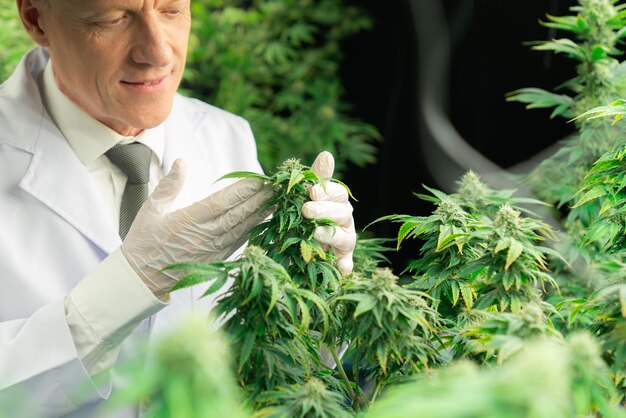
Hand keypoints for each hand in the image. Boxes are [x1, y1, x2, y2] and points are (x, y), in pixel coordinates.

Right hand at [121, 159, 272, 298]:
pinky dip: (253, 231)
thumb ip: (170, 185)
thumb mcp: (152, 209)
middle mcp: (204, 235)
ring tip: (277, 201)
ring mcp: (212, 250)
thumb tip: (182, 161)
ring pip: (242, 229)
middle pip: (238, 214)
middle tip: (278, 186)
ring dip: (261, 214)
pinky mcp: (216, 260)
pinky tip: (264, 221)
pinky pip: (239, 243)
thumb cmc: (144, 240)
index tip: (259, 180)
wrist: (142, 278)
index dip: (242, 191)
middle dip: (259, 199)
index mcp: (188, 220)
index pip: (222, 202)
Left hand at [302, 151, 355, 275]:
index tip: (311, 192)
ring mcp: (345, 240)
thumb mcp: (307, 194)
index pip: (338, 193)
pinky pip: (346, 263)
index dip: (326, 192)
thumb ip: (317, 176)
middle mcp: (345, 220)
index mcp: (338, 201)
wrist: (297, 239)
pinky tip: (341, 269)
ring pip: (345, 237)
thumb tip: (327, 154)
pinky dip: (345, 266)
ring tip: (316, 233)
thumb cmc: (305, 212)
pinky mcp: (341, 260)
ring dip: (331, 236)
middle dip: (325, 211)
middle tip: (306, 210)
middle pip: (342, 214)